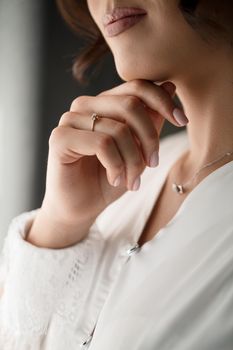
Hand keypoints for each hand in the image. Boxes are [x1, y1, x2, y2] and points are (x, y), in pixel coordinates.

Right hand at [28, 79, 187, 246]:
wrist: (81, 206)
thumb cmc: (108, 178)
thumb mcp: (138, 149)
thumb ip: (150, 120)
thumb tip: (170, 86)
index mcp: (103, 103)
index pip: (137, 87)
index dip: (163, 101)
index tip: (183, 121)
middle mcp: (85, 105)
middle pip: (131, 104)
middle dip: (150, 138)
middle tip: (153, 164)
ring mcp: (70, 120)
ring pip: (119, 129)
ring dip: (133, 161)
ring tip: (132, 180)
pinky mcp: (60, 138)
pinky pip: (102, 143)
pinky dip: (116, 165)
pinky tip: (115, 179)